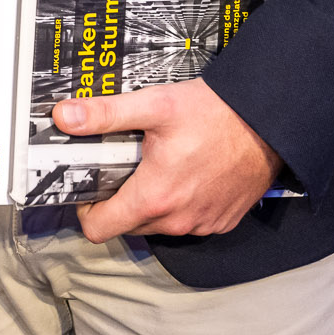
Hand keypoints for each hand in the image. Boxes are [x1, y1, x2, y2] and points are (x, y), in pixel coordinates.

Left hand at [56, 78, 282, 243]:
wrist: (269, 122)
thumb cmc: (214, 113)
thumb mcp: (154, 105)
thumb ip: (105, 114)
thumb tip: (63, 117)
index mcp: (154, 197)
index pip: (100, 229)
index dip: (86, 209)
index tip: (90, 187)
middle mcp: (178, 220)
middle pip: (127, 225)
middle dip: (119, 200)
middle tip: (123, 165)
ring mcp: (202, 224)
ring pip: (158, 224)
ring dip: (151, 202)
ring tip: (157, 165)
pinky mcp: (222, 221)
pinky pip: (188, 222)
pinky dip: (180, 204)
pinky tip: (187, 172)